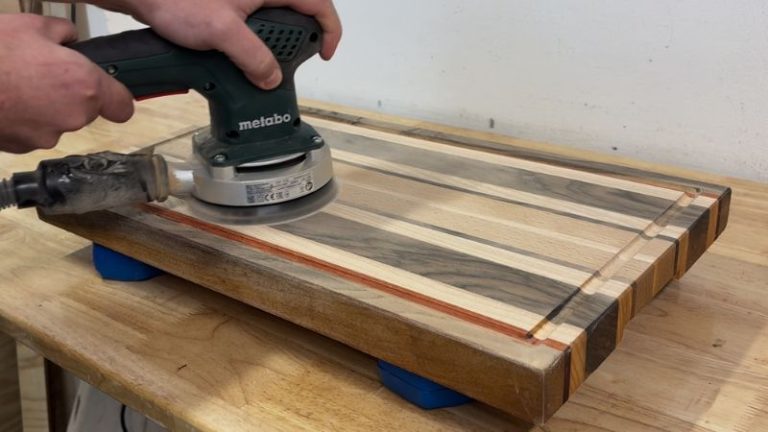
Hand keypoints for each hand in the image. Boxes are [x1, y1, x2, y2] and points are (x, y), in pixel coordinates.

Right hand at [0, 14, 133, 152]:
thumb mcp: (32, 26)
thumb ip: (64, 33)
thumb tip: (71, 40)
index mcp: (85, 86)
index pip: (122, 107)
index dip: (115, 98)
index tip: (106, 90)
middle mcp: (73, 117)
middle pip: (86, 111)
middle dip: (70, 95)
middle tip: (42, 73)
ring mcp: (47, 136)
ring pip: (57, 122)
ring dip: (44, 108)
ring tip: (16, 85)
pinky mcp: (22, 147)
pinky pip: (32, 132)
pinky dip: (23, 120)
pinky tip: (6, 101)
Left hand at [89, 0, 341, 88]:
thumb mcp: (223, 33)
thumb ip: (253, 58)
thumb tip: (271, 78)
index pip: (318, 2)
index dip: (330, 29)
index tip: (326, 53)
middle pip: (298, 9)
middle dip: (301, 38)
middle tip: (296, 62)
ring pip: (274, 16)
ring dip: (273, 41)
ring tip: (266, 62)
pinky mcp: (229, 3)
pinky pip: (252, 20)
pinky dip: (253, 38)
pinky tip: (242, 54)